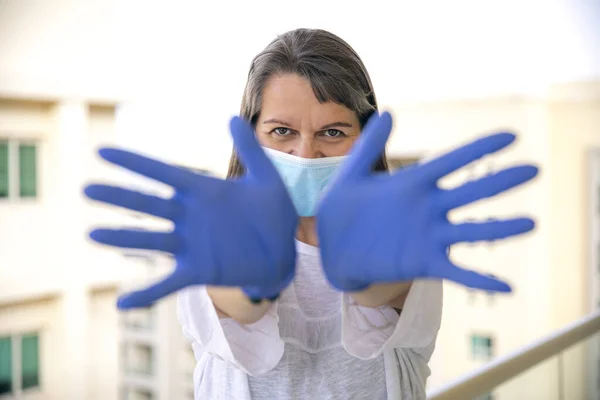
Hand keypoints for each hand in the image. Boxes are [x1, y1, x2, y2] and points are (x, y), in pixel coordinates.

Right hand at [85, 117, 297, 308]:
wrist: (284, 253)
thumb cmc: (275, 214)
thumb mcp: (266, 178)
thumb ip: (249, 149)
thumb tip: (232, 116)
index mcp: (203, 192)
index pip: (162, 173)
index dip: (134, 163)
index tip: (102, 152)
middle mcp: (190, 217)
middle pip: (148, 204)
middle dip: (119, 197)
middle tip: (88, 189)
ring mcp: (192, 245)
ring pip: (151, 240)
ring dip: (124, 238)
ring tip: (94, 234)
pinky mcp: (199, 271)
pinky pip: (167, 284)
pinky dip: (146, 295)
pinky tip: (122, 306)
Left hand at [317, 112, 537, 292]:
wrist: (330, 249)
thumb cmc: (340, 210)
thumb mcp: (351, 174)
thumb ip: (369, 145)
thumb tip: (389, 112)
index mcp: (413, 183)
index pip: (453, 161)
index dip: (480, 148)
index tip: (511, 136)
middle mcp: (428, 207)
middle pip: (472, 192)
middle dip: (502, 180)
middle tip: (536, 168)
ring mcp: (429, 235)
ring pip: (472, 230)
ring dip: (501, 228)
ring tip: (530, 222)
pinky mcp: (423, 262)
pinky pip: (456, 270)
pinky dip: (480, 278)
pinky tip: (506, 286)